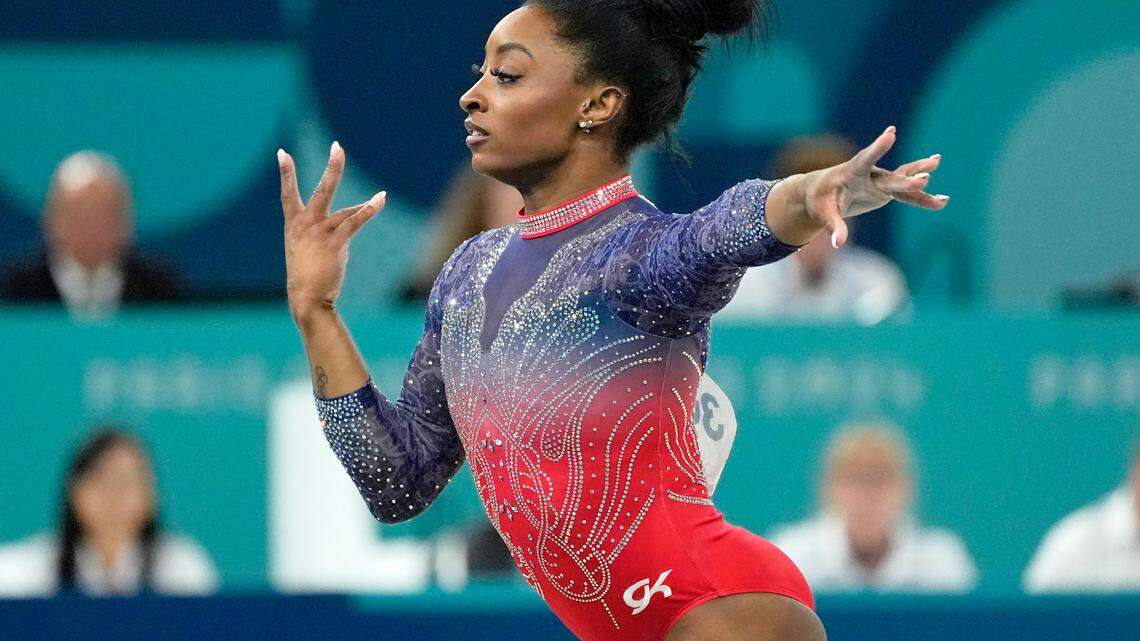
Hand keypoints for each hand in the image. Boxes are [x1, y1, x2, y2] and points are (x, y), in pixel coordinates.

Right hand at [279, 142, 385, 320]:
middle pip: (321, 190)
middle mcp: (306, 224)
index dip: (286, 173)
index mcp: (294, 224)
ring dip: (366, 206)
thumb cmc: (307, 276)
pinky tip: (380, 201)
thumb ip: (323, 233)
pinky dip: (370, 212)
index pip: (287, 194)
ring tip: (381, 196)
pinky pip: (356, 223)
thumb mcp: (306, 250)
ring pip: (346, 210)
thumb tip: (346, 228)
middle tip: (338, 147)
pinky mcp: (335, 243)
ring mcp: (321, 233)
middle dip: (332, 168)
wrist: (306, 298)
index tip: (282, 153)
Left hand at [801, 126, 947, 247]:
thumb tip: (837, 244)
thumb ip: (833, 226)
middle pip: (891, 177)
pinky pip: (907, 195)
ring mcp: (880, 181)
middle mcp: (870, 174)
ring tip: (938, 162)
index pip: (865, 159)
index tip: (891, 133)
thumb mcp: (823, 213)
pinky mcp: (886, 190)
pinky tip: (942, 201)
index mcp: (851, 172)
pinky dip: (923, 199)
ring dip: (921, 175)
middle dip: (907, 179)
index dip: (878, 147)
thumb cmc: (820, 200)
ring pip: (904, 179)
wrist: (823, 193)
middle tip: (925, 178)